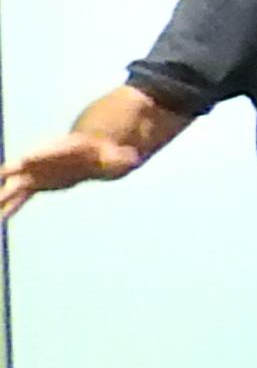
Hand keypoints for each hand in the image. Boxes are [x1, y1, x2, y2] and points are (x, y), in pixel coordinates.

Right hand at [0, 127, 141, 220]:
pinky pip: (19, 198)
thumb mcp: (116, 155)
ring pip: (14, 187)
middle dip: (9, 174)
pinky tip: (1, 219)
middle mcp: (43, 159)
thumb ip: (120, 157)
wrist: (93, 153)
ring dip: (3, 198)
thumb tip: (133, 158)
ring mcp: (36, 173)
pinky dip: (8, 208)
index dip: (38, 155)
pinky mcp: (35, 184)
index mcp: (63, 149)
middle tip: (1, 185)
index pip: (48, 151)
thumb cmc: (105, 153)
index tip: (25, 160)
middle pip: (22, 168)